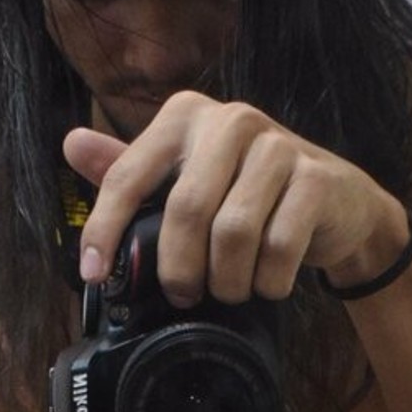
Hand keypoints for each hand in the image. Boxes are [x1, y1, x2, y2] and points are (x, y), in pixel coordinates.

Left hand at [64, 91, 410, 302]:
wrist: (338, 203)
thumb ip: (130, 165)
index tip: (93, 273)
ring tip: (230, 290)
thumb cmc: (249, 191)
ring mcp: (279, 145)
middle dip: (178, 268)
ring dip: (227, 280)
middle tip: (183, 295)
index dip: (105, 229)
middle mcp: (232, 120)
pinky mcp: (316, 179)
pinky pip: (279, 246)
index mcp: (187, 116)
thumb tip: (72, 143)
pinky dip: (268, 281)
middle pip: (184, 210)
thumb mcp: (187, 176)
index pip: (129, 175)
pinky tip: (268, 284)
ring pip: (232, 233)